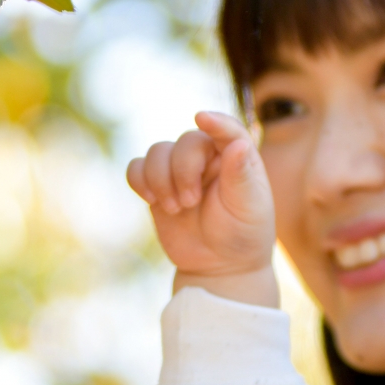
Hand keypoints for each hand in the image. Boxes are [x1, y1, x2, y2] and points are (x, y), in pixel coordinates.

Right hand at [126, 111, 277, 307]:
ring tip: (176, 209)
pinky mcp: (157, 186)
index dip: (215, 122)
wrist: (220, 266)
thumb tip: (237, 143)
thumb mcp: (248, 207)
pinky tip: (150, 200)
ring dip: (160, 179)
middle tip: (190, 202)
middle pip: (186, 141)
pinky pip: (136, 168)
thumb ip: (240, 175)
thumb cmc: (243, 234)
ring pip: (157, 151)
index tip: (201, 118)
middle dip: (183, 171)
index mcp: (236, 157)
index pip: (227, 130)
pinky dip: (138, 179)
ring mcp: (179, 170)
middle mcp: (207, 157)